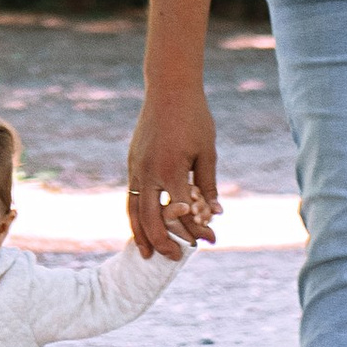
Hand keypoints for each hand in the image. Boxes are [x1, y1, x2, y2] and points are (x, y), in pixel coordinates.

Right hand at [126, 84, 219, 258]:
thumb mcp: (207, 152)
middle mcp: (149, 172)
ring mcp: (137, 167)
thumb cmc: (194, 118)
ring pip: (134, 210)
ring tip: (146, 254)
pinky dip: (134, 215)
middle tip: (174, 257)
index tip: (210, 240)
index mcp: (172, 170)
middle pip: (151, 219)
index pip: (182, 214)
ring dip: (140, 234)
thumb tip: (215, 214)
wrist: (168, 89)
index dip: (196, 231)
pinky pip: (131, 195)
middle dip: (163, 242)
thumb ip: (207, 185)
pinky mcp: (132, 161)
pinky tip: (141, 225)